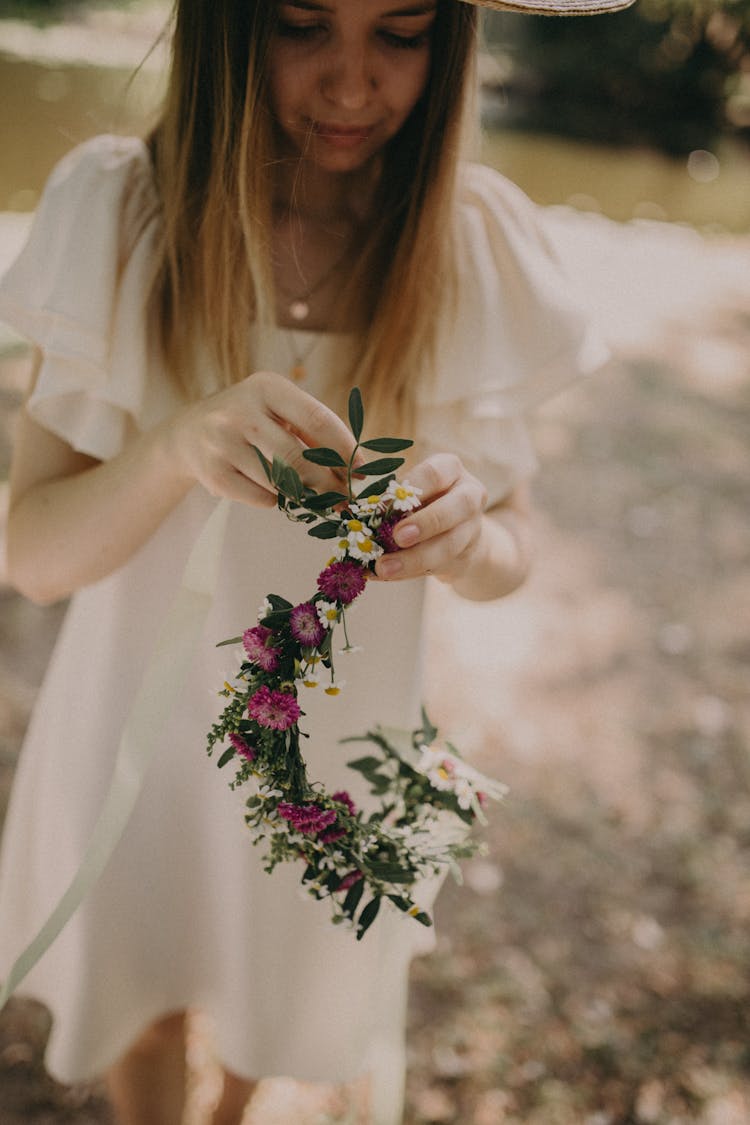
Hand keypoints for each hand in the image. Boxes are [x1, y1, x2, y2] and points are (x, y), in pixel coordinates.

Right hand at [166, 371, 356, 506]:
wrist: (189, 433)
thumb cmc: (250, 421)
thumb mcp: (277, 410)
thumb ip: (313, 432)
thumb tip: (356, 469)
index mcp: (267, 387)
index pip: (318, 420)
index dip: (346, 449)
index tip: (362, 472)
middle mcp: (241, 410)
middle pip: (300, 457)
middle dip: (329, 483)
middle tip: (345, 499)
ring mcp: (222, 442)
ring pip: (281, 482)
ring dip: (303, 494)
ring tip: (311, 495)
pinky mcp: (212, 473)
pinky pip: (261, 498)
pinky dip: (274, 500)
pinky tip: (270, 490)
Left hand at [374, 453, 487, 584]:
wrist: (457, 533)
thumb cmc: (423, 503)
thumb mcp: (412, 492)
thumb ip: (394, 501)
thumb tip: (362, 514)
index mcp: (450, 470)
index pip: (435, 473)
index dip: (413, 487)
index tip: (386, 504)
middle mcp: (469, 495)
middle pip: (458, 506)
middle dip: (426, 522)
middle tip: (398, 537)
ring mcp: (472, 527)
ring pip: (449, 544)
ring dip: (415, 559)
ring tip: (385, 568)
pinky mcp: (465, 556)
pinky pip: (439, 566)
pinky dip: (408, 573)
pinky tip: (386, 575)